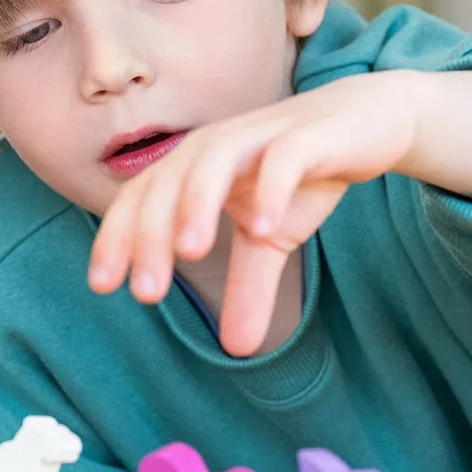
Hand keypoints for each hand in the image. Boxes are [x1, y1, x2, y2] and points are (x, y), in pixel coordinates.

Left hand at [88, 72, 421, 354]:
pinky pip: (282, 157)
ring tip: (191, 253)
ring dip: (197, 203)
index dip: (118, 237)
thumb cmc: (303, 175)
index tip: (103, 285)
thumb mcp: (273, 239)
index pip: (143, 196)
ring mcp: (262, 136)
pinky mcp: (309, 136)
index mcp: (198, 167)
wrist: (368, 122)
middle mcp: (220, 145)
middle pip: (168, 181)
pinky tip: (261, 227)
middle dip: (150, 235)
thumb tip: (235, 350)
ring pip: (214, 158)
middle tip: (146, 293)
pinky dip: (269, 187)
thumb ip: (250, 287)